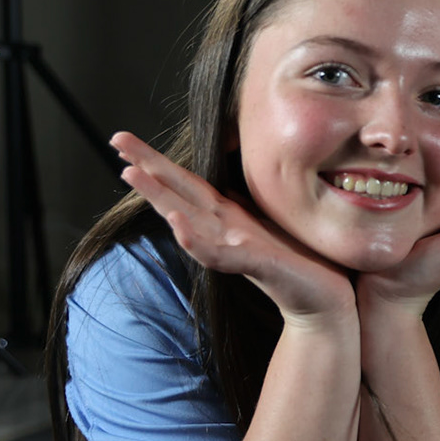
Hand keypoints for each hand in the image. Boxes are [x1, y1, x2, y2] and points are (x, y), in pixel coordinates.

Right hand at [113, 131, 353, 323]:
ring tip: (130, 174)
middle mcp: (222, 229)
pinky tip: (175, 222)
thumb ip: (243, 204)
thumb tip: (226, 182)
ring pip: (186, 219)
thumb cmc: (298, 260)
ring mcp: (232, 247)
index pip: (185, 181)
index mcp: (227, 215)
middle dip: (146, 167)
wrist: (324, 299)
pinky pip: (215, 253)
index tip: (125, 141)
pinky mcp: (251, 264)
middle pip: (177, 192)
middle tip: (115, 141)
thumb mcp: (269, 220)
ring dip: (158, 198)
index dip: (156, 161)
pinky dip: (193, 239)